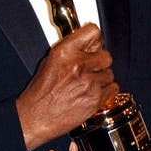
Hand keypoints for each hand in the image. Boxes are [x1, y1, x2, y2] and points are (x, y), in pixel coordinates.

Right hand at [15, 24, 117, 150]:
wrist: (36, 117)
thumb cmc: (40, 92)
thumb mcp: (49, 62)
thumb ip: (70, 51)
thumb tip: (86, 45)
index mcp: (64, 52)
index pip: (93, 32)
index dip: (95, 39)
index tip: (95, 44)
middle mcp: (78, 64)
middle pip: (106, 55)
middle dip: (99, 62)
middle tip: (91, 69)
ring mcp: (89, 82)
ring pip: (110, 73)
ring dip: (102, 78)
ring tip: (88, 85)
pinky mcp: (96, 99)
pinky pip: (113, 88)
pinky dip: (106, 91)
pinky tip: (93, 93)